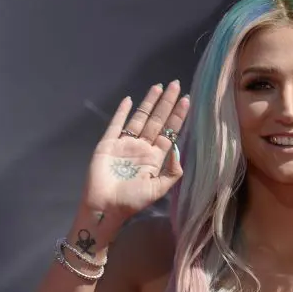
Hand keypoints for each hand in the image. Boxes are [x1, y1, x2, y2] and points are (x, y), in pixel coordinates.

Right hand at [81, 80, 189, 222]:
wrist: (106, 207)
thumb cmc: (132, 201)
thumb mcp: (158, 189)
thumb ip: (172, 171)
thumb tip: (178, 149)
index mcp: (154, 158)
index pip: (169, 132)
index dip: (177, 116)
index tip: (186, 100)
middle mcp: (141, 148)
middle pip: (156, 120)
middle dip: (166, 103)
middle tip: (175, 84)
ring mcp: (124, 144)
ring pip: (139, 118)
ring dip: (148, 102)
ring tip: (158, 87)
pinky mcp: (108, 144)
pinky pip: (116, 124)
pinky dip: (122, 111)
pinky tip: (130, 99)